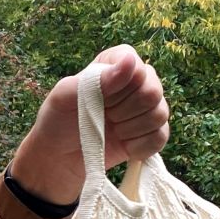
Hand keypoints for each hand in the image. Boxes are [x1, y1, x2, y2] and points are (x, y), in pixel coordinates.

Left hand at [8, 45, 169, 206]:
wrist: (59, 157)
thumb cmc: (58, 120)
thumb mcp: (65, 96)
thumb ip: (97, 79)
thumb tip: (130, 61)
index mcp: (115, 62)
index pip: (137, 68)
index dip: (120, 89)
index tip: (100, 101)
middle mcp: (135, 81)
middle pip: (153, 92)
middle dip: (125, 111)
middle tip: (104, 117)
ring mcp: (145, 107)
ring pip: (160, 114)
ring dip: (132, 129)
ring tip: (111, 132)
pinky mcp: (150, 132)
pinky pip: (161, 136)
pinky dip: (140, 146)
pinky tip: (123, 146)